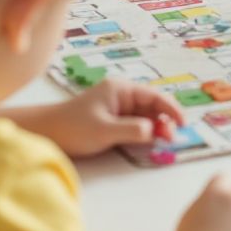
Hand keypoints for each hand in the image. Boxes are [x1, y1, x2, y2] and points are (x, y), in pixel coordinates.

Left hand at [35, 80, 184, 157]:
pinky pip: (134, 122)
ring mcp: (116, 106)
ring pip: (144, 114)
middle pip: (151, 105)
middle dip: (165, 119)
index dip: (171, 108)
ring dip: (156, 126)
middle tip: (173, 138)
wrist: (46, 133)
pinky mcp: (111, 118)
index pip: (154, 96)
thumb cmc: (72, 128)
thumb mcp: (103, 131)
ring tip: (165, 141)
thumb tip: (154, 130)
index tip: (184, 123)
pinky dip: (144, 130)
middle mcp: (121, 94)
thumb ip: (131, 130)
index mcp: (121, 89)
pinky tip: (150, 140)